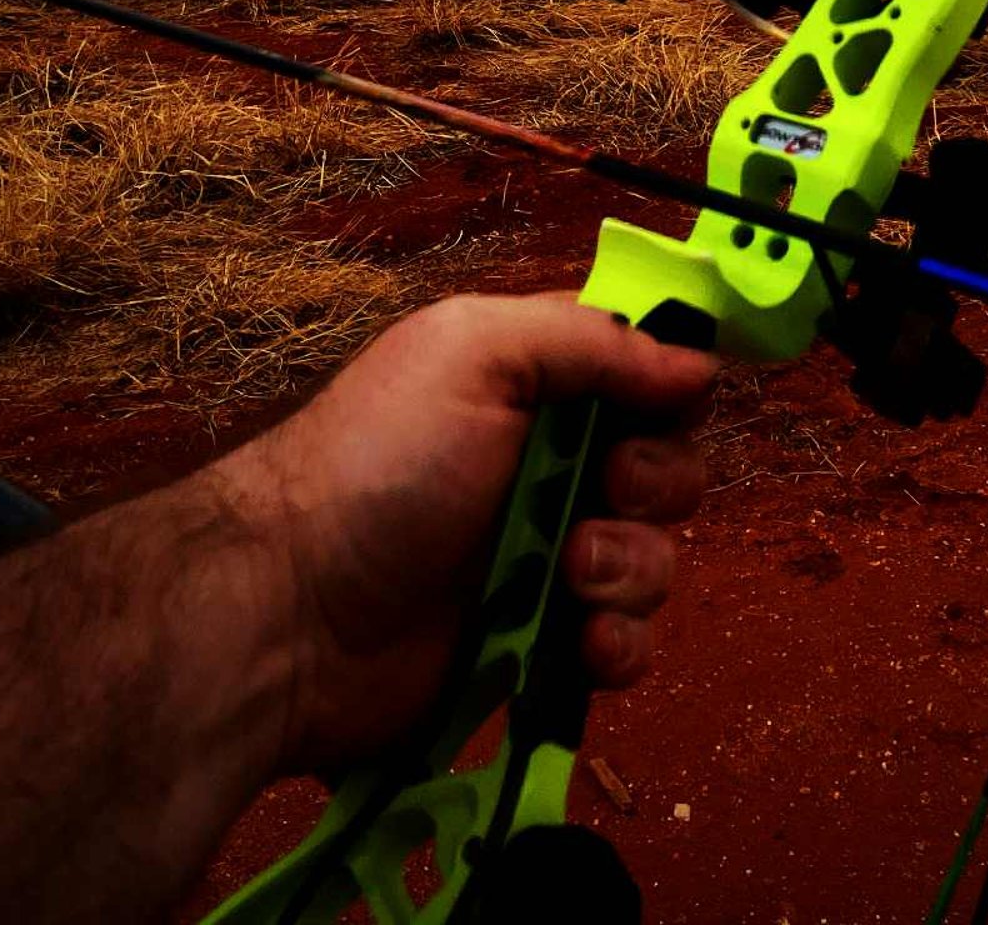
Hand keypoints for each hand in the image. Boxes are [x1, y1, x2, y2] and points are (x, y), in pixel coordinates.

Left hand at [215, 292, 714, 771]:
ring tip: (569, 576)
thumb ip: (591, 342)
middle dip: (653, 481)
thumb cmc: (373, 464)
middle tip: (602, 490)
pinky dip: (618, 645)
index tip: (670, 402)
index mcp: (534, 383)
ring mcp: (545, 558)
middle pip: (667, 465)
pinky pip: (625, 645)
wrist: (291, 614)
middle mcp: (548, 464)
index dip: (670, 384)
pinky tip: (581, 643)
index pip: (643, 369)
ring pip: (654, 558)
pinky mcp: (539, 644)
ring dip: (631, 568)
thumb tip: (696, 359)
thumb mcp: (473, 353)